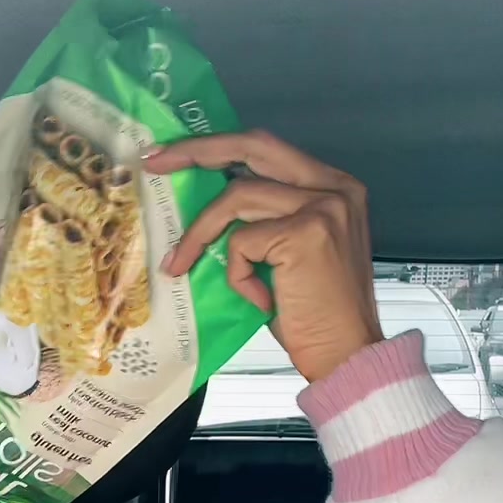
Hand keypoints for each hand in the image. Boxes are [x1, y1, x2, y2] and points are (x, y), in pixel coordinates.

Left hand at [146, 130, 381, 382]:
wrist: (347, 355)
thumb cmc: (315, 315)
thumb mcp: (290, 254)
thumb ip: (264, 220)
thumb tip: (208, 206)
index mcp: (333, 186)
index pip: (267, 150)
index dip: (219, 147)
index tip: (175, 155)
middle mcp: (334, 187)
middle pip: (253, 147)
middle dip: (197, 151)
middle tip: (155, 162)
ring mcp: (323, 206)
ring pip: (237, 198)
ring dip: (201, 233)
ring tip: (180, 264)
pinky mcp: (306, 233)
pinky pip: (242, 242)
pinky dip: (237, 274)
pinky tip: (258, 300)